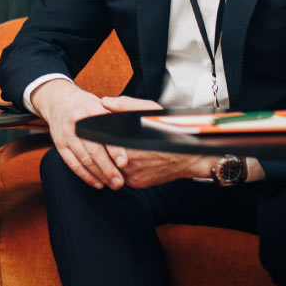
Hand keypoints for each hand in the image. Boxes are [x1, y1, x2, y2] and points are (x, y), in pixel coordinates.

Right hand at [33, 80, 123, 189]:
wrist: (59, 100)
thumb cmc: (87, 105)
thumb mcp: (102, 104)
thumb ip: (117, 117)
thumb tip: (136, 133)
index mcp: (91, 109)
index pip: (104, 133)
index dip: (114, 149)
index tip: (124, 163)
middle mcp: (76, 122)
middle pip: (93, 150)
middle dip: (108, 168)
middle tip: (120, 182)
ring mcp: (66, 134)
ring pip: (84, 159)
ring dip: (99, 175)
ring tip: (113, 184)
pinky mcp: (59, 144)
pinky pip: (72, 164)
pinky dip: (86, 175)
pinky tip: (97, 183)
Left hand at [98, 95, 214, 187]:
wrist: (191, 156)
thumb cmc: (172, 131)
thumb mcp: (151, 111)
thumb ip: (125, 105)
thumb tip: (105, 102)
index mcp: (126, 142)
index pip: (100, 140)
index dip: (96, 134)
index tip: (94, 129)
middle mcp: (127, 162)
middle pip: (104, 155)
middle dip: (102, 147)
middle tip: (105, 139)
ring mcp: (131, 175)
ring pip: (111, 167)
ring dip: (111, 159)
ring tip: (119, 147)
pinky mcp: (136, 184)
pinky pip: (122, 175)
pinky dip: (122, 168)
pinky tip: (129, 157)